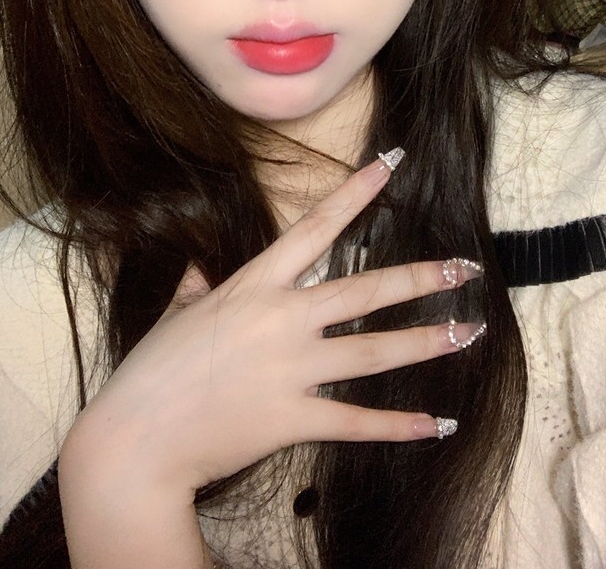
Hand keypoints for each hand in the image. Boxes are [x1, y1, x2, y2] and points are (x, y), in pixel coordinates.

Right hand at [61, 153, 483, 495]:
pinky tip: (440, 423)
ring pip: (375, 350)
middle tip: (464, 268)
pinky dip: (401, 425)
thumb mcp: (177, 313)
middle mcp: (283, 319)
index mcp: (256, 285)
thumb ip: (198, 287)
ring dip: (427, 341)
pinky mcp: (295, 418)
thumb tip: (201, 270)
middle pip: (366, 289)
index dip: (358, 192)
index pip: (317, 227)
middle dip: (421, 277)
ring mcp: (293, 369)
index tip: (393, 163)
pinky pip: (358, 420)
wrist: (136, 441)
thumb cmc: (151, 371)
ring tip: (468, 331)